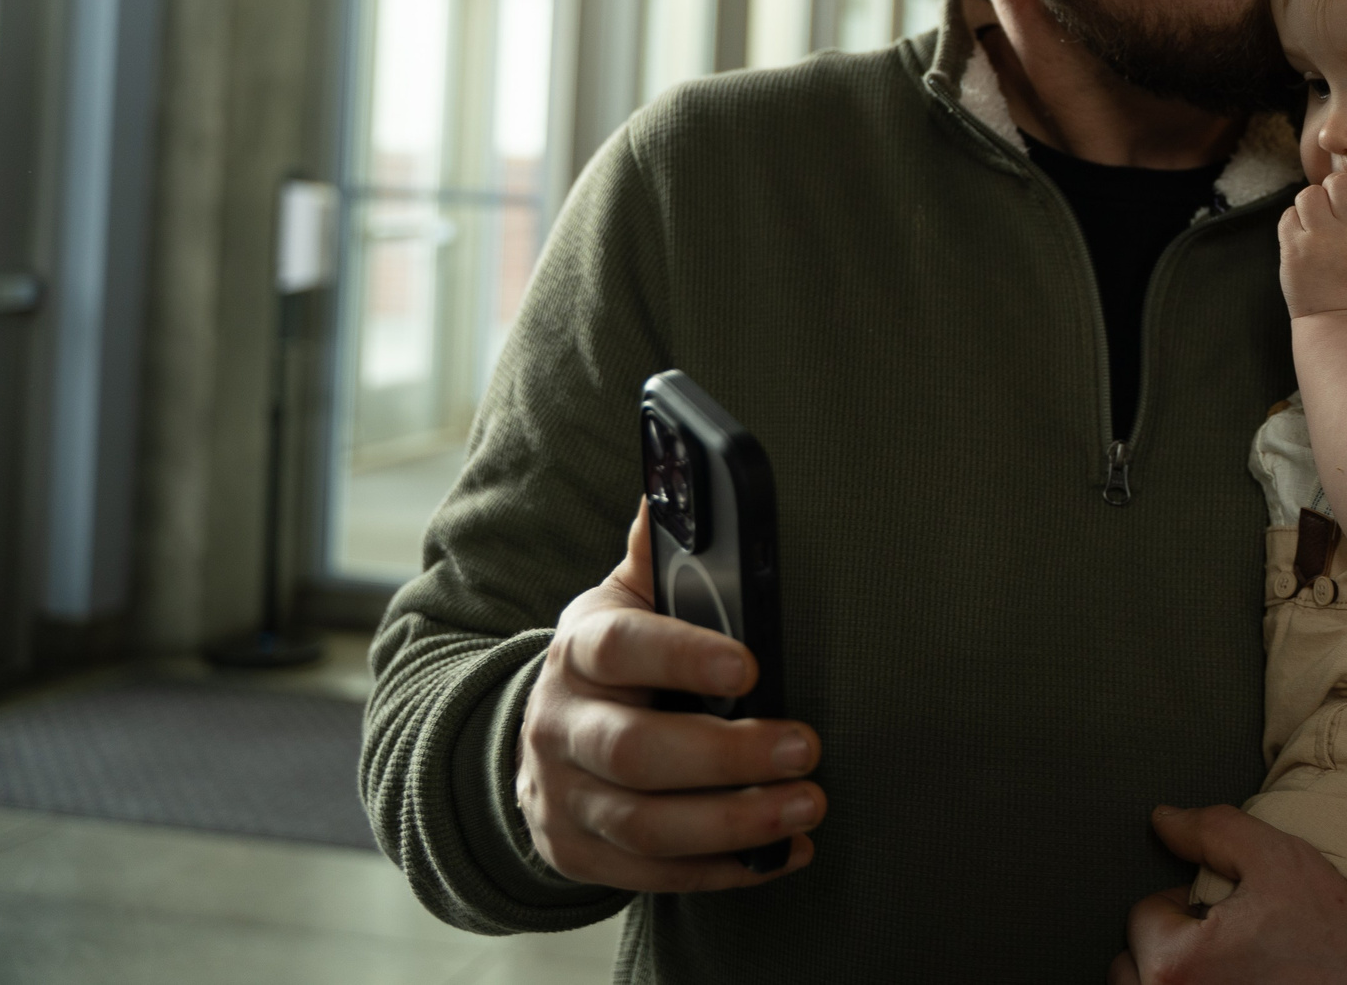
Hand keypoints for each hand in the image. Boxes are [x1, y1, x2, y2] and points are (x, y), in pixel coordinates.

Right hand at [514, 502, 824, 890]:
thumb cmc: (615, 658)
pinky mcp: (580, 854)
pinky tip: (782, 855)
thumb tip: (678, 470)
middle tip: (806, 748)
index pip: (621, 647)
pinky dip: (722, 871)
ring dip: (736, 823)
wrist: (539, 739)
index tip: (749, 666)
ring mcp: (564, 796)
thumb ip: (656, 550)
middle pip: (636, 751)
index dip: (682, 657)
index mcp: (581, 648)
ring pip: (646, 825)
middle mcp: (561, 725)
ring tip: (807, 805)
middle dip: (728, 757)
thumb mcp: (625, 598)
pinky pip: (650, 876)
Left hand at [1109, 806, 1346, 984]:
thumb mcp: (1277, 861)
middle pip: (1131, 964)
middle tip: (1226, 944)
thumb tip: (1163, 820)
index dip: (1187, 904)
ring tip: (1226, 969)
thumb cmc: (1334, 936)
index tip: (1228, 916)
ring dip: (1173, 978)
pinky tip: (1236, 983)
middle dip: (1171, 946)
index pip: (1144, 915)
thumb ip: (1211, 830)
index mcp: (1176, 963)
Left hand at [1279, 170, 1346, 320]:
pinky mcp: (1293, 250)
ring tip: (1319, 223)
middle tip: (1337, 212)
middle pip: (1339, 182)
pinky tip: (1305, 237)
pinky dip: (1295, 221)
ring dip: (1313, 204)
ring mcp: (1319, 240)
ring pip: (1309, 193)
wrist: (1343, 325)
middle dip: (1337, 192)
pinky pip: (1288, 214)